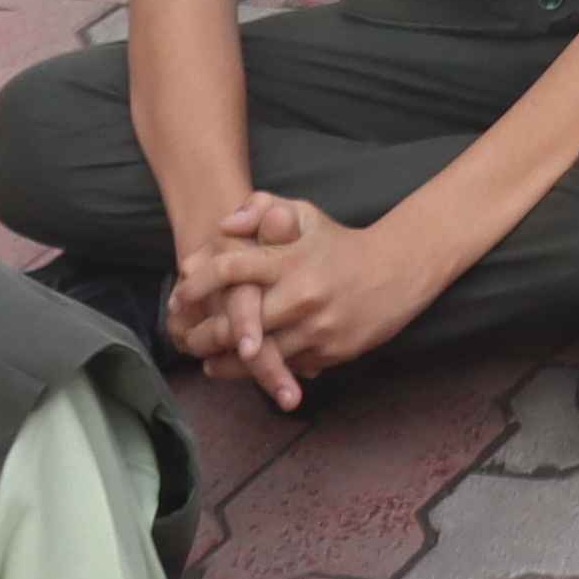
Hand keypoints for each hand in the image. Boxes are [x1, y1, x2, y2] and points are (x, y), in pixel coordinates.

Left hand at [167, 189, 445, 408]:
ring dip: (224, 363)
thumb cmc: (340, 243)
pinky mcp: (330, 352)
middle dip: (202, 334)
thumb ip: (262, 209)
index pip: (232, 268)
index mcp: (291, 260)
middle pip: (235, 325)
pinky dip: (261, 370)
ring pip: (257, 356)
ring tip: (206, 361)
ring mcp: (316, 328)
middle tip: (186, 336)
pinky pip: (286, 366)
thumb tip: (224, 223)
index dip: (198, 282)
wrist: (399, 270)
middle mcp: (302, 296)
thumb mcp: (305, 215)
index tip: (179, 293)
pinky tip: (244, 367)